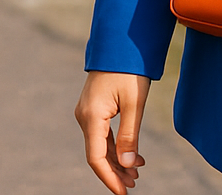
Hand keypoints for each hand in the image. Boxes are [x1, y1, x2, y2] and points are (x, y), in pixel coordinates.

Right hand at [75, 71, 151, 193]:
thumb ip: (130, 134)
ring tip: (137, 172)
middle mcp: (84, 116)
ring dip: (117, 160)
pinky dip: (116, 145)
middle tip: (134, 184)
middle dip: (116, 171)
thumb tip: (128, 164)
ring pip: (100, 145)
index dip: (110, 177)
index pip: (96, 158)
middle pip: (98, 154)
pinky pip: (102, 134)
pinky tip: (131, 154)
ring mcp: (87, 112)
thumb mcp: (135, 102)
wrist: (121, 41)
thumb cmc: (130, 68)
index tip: (123, 192)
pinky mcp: (94, 107)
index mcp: (91, 117)